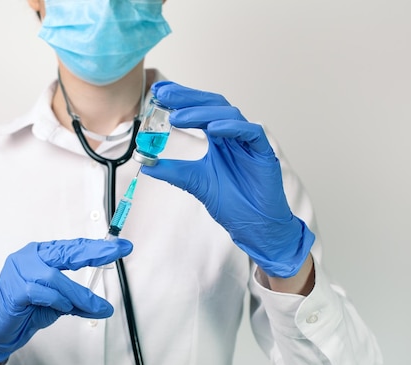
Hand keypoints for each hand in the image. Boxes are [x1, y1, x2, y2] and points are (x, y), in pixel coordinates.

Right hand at [0, 238, 132, 363]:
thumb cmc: (24, 310)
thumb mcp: (58, 305)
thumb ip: (79, 302)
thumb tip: (104, 307)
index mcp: (41, 255)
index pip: (72, 247)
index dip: (96, 247)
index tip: (121, 246)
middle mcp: (29, 257)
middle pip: (66, 251)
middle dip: (93, 252)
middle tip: (115, 252)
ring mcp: (19, 271)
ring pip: (55, 277)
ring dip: (78, 293)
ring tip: (92, 305)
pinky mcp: (14, 289)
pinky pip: (41, 292)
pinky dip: (57, 300)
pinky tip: (63, 307)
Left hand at [142, 81, 313, 277]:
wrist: (254, 224)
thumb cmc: (233, 202)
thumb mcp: (194, 182)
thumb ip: (173, 171)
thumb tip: (146, 164)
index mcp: (219, 138)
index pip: (199, 110)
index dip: (180, 99)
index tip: (158, 93)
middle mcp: (234, 135)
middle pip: (212, 105)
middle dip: (187, 98)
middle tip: (164, 95)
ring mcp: (250, 142)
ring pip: (229, 114)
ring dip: (202, 113)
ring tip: (178, 117)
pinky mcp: (264, 153)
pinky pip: (251, 132)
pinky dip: (232, 128)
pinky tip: (212, 129)